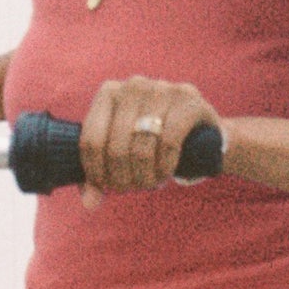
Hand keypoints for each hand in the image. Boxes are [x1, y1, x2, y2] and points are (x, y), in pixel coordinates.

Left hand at [78, 77, 222, 209]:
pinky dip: (164, 166)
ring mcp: (162, 90)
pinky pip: (169, 142)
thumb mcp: (123, 151)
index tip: (106, 187)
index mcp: (109, 92)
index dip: (95, 172)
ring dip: (144, 176)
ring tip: (149, 183)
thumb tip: (89, 203)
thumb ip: (102, 174)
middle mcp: (133, 85)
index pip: (91, 140)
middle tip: (131, 188)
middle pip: (115, 147)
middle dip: (122, 178)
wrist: (200, 128)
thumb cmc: (152, 140)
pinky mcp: (189, 101)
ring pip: (141, 148)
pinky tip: (165, 173)